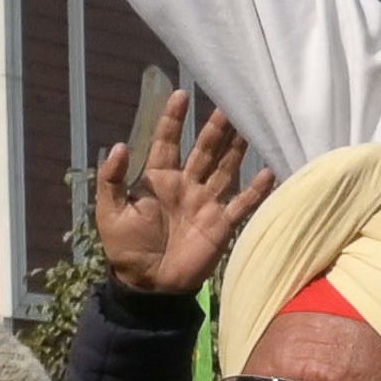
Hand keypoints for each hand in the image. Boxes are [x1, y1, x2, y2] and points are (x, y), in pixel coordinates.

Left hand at [88, 90, 269, 301]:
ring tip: (249, 125)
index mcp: (157, 179)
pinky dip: (256, 189)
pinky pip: (242, 203)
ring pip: (224, 169)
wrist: (149, 285)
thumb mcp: (110, 212)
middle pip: (203, 150)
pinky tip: (269, 171)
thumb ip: (112, 179)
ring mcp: (206, 203)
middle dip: (215, 129)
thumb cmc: (126, 248)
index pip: (166, 142)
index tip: (181, 94)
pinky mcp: (222, 224)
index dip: (173, 119)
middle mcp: (185, 185)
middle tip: (227, 105)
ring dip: (236, 149)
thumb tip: (120, 145)